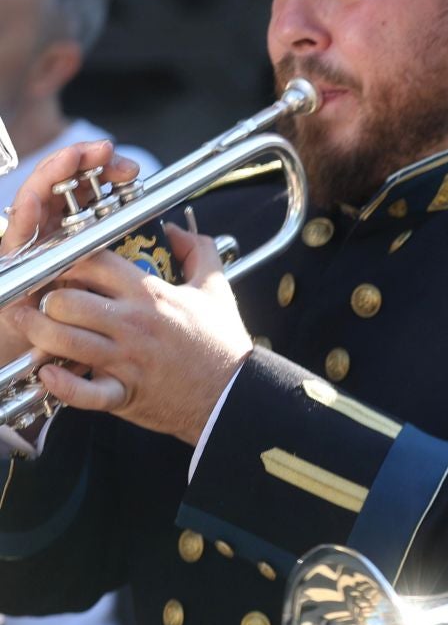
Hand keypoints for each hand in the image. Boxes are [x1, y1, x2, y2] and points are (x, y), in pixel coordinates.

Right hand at [0, 140, 142, 365]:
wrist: (54, 367)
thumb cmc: (92, 330)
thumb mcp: (131, 294)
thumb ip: (157, 260)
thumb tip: (179, 231)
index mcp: (84, 236)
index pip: (96, 191)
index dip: (109, 173)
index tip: (133, 167)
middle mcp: (55, 235)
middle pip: (66, 186)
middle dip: (82, 163)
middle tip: (103, 150)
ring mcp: (32, 245)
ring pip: (38, 198)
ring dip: (53, 174)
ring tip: (73, 159)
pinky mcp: (13, 260)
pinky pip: (16, 232)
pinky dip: (26, 213)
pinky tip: (36, 201)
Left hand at [2, 224, 251, 444]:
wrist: (236, 392)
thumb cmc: (223, 343)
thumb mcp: (217, 289)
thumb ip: (198, 251)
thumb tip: (177, 231)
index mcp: (151, 295)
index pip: (93, 262)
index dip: (68, 259)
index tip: (64, 267)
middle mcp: (132, 324)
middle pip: (66, 300)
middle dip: (46, 299)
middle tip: (44, 301)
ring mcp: (125, 360)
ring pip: (61, 340)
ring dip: (39, 334)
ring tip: (35, 330)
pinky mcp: (123, 393)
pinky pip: (80, 391)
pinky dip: (59, 384)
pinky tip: (50, 373)